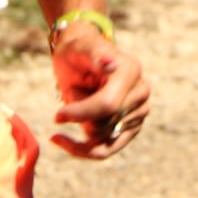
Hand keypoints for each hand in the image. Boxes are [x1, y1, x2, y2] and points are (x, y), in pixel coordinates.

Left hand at [49, 24, 149, 158]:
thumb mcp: (80, 47)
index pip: (108, 105)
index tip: (57, 116)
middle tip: (75, 90)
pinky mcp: (130, 129)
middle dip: (79, 114)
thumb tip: (109, 63)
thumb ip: (94, 54)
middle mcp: (140, 93)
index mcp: (130, 71)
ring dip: (81, 123)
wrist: (81, 57)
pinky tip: (59, 139)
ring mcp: (139, 112)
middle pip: (103, 125)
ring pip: (101, 139)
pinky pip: (105, 150)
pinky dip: (81, 149)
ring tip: (80, 100)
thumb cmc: (77, 50)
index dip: (80, 113)